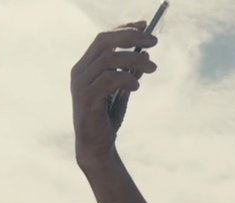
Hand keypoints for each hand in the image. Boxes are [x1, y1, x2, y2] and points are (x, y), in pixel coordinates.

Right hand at [70, 22, 157, 166]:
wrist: (97, 146)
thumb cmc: (107, 118)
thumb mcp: (122, 91)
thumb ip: (130, 73)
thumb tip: (146, 54)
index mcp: (86, 66)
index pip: (103, 38)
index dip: (124, 29)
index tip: (145, 25)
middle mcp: (80, 71)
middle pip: (104, 42)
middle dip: (131, 37)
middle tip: (155, 42)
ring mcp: (80, 84)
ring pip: (109, 59)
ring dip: (135, 59)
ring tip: (153, 68)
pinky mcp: (86, 98)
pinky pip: (109, 79)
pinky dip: (126, 78)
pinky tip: (137, 86)